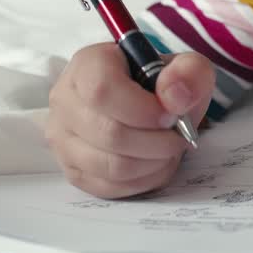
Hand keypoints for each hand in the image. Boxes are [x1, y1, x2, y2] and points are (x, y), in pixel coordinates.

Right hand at [46, 43, 214, 198]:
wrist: (148, 104)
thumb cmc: (161, 84)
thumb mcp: (186, 68)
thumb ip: (189, 73)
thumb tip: (175, 97)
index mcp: (88, 65)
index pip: (102, 89)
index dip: (142, 109)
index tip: (170, 116)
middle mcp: (66, 101)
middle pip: (109, 133)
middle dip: (156, 141)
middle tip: (179, 135)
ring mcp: (63, 138)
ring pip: (110, 165)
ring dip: (153, 162)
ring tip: (169, 148)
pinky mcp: (73, 169)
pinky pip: (109, 187)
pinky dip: (144, 180)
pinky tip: (157, 162)